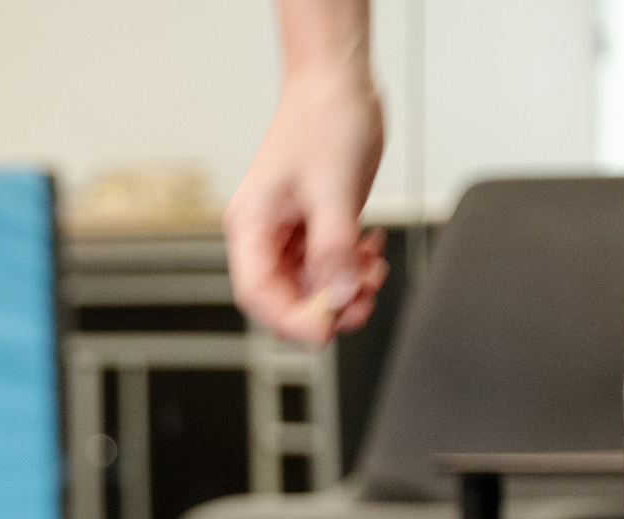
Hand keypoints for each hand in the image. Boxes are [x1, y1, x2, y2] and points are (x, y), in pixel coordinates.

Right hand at [225, 69, 388, 345]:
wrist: (337, 82)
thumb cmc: (321, 119)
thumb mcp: (333, 188)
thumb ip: (335, 248)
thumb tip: (339, 295)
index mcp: (251, 225)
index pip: (258, 292)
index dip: (289, 319)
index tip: (325, 330)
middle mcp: (265, 234)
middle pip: (284, 296)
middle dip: (324, 306)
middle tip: (361, 304)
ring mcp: (290, 232)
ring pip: (310, 285)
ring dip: (344, 288)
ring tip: (372, 273)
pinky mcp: (315, 225)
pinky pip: (329, 265)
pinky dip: (352, 268)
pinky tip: (371, 253)